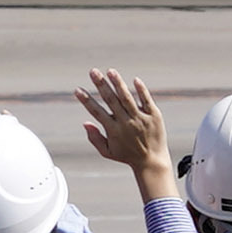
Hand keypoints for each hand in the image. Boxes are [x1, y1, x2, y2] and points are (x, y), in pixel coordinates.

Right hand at [82, 69, 173, 195]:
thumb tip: (85, 123)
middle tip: (93, 71)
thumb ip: (95, 138)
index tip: (77, 90)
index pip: (97, 112)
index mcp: (113, 130)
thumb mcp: (108, 151)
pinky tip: (135, 79)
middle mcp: (126, 123)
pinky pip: (146, 101)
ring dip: (118, 83)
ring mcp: (141, 118)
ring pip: (127, 98)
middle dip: (100, 85)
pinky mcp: (154, 116)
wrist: (152, 161)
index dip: (86, 100)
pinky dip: (141, 90)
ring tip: (110, 71)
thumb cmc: (127, 156)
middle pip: (111, 100)